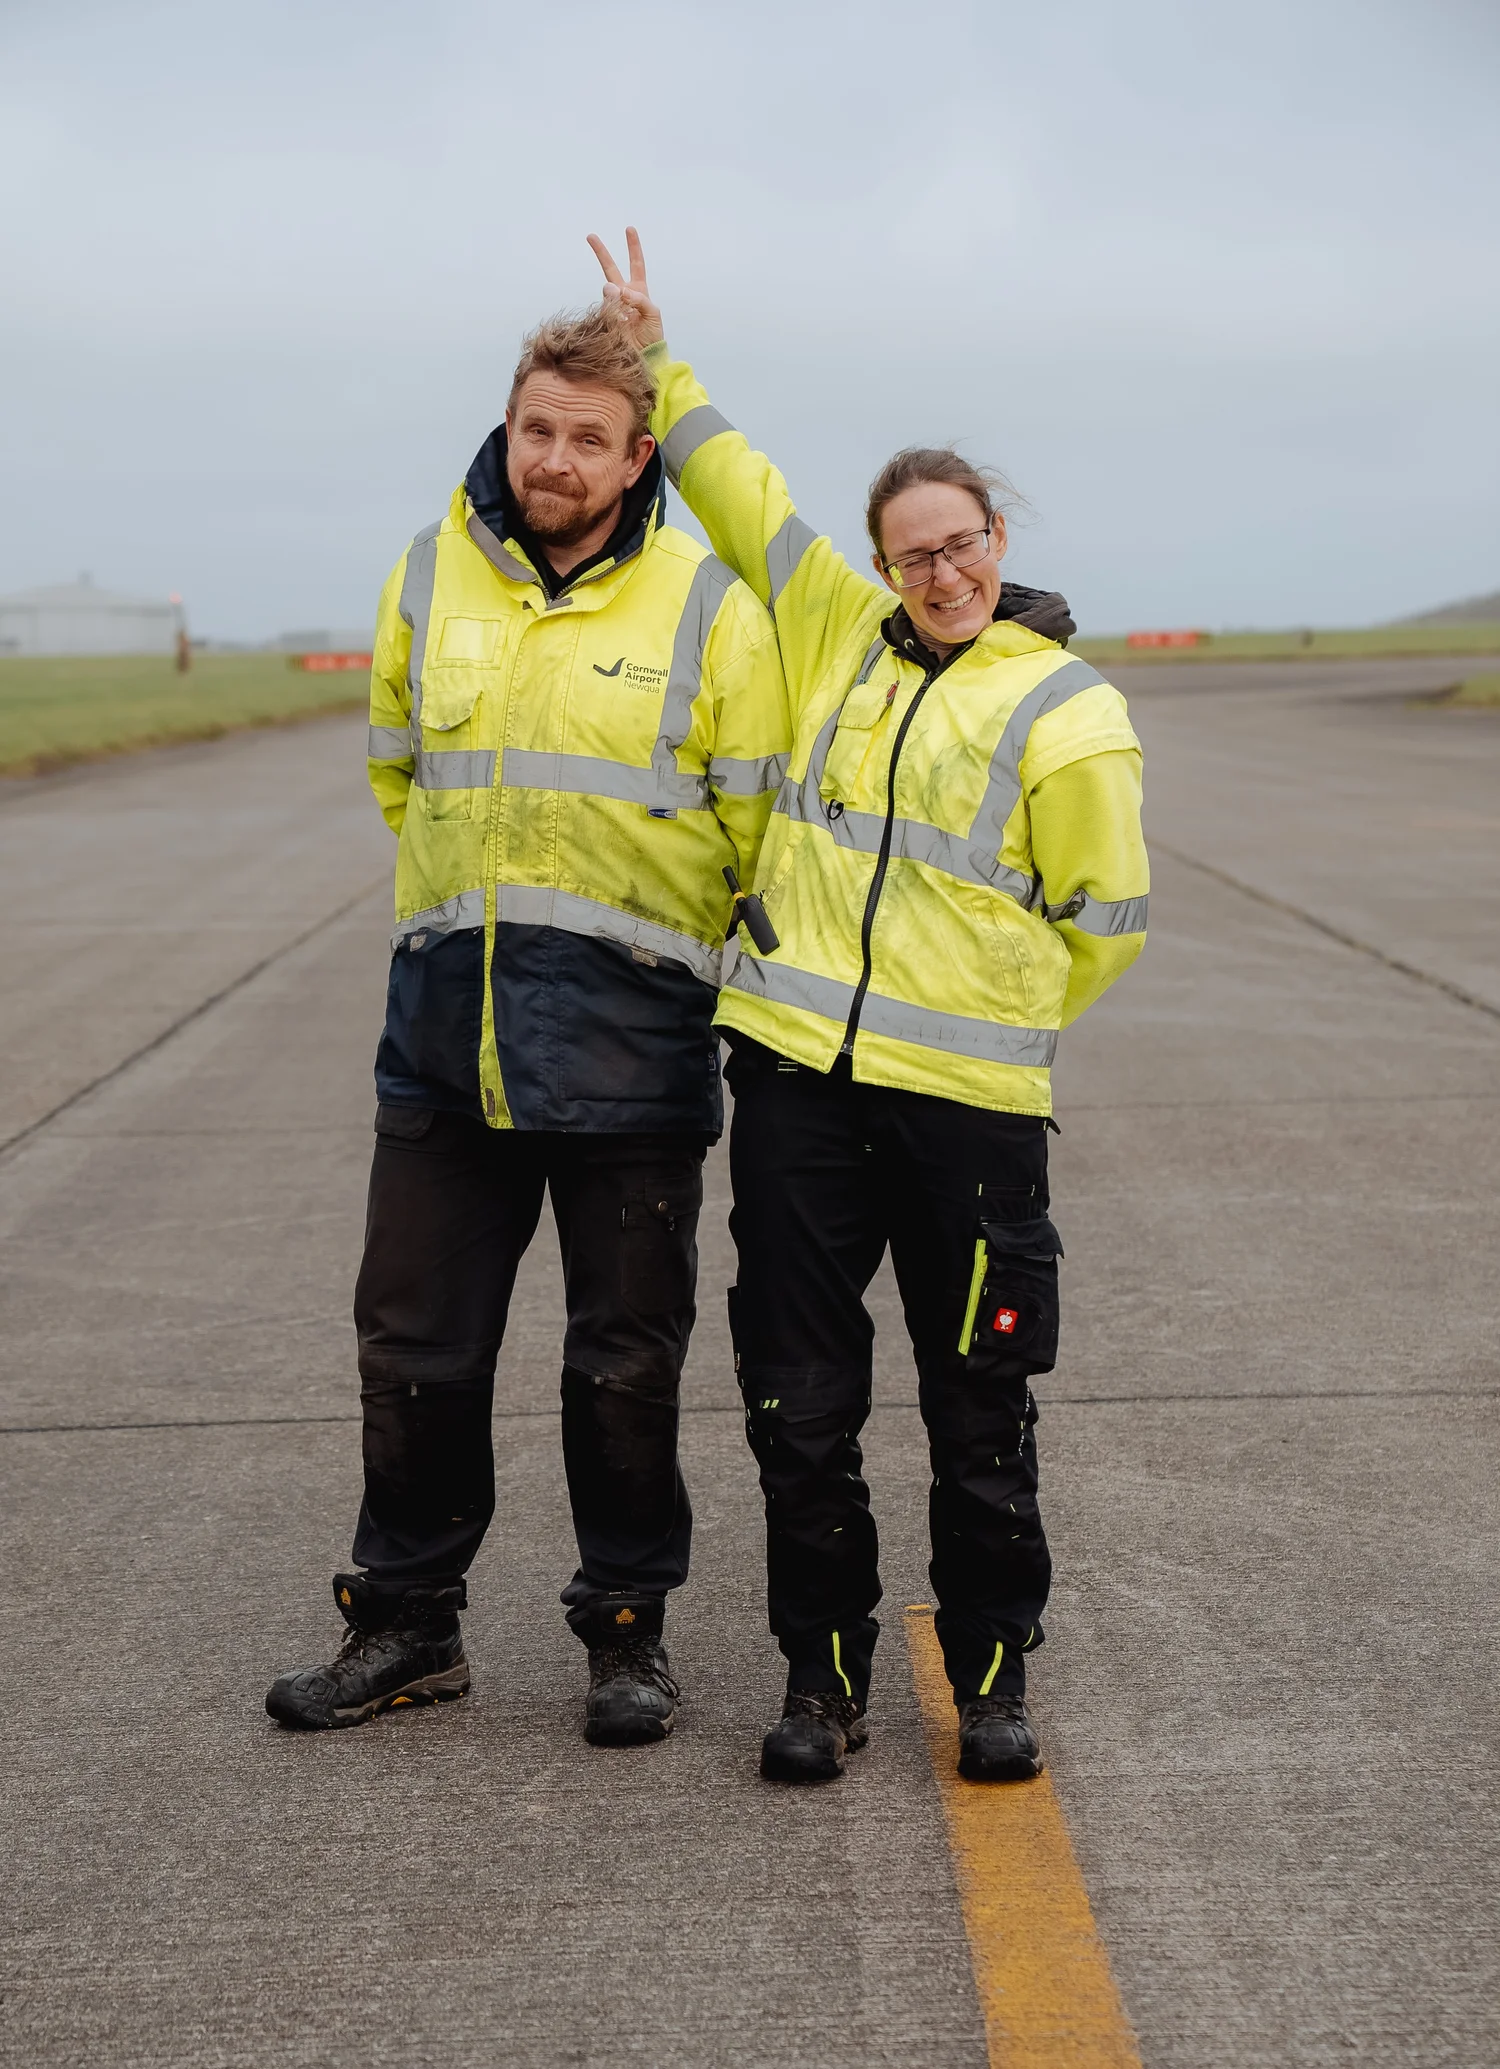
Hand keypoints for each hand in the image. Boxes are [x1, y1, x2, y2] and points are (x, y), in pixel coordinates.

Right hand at [588, 226, 663, 349]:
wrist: (645, 358)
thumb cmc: (652, 336)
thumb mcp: (653, 314)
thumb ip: (638, 299)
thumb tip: (615, 289)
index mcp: (638, 291)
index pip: (636, 264)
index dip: (633, 247)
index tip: (629, 229)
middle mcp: (623, 296)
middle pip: (610, 269)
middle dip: (601, 252)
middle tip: (590, 236)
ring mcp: (612, 306)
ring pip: (607, 291)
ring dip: (615, 297)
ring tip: (626, 314)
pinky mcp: (604, 319)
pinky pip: (605, 310)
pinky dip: (612, 314)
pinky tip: (622, 325)